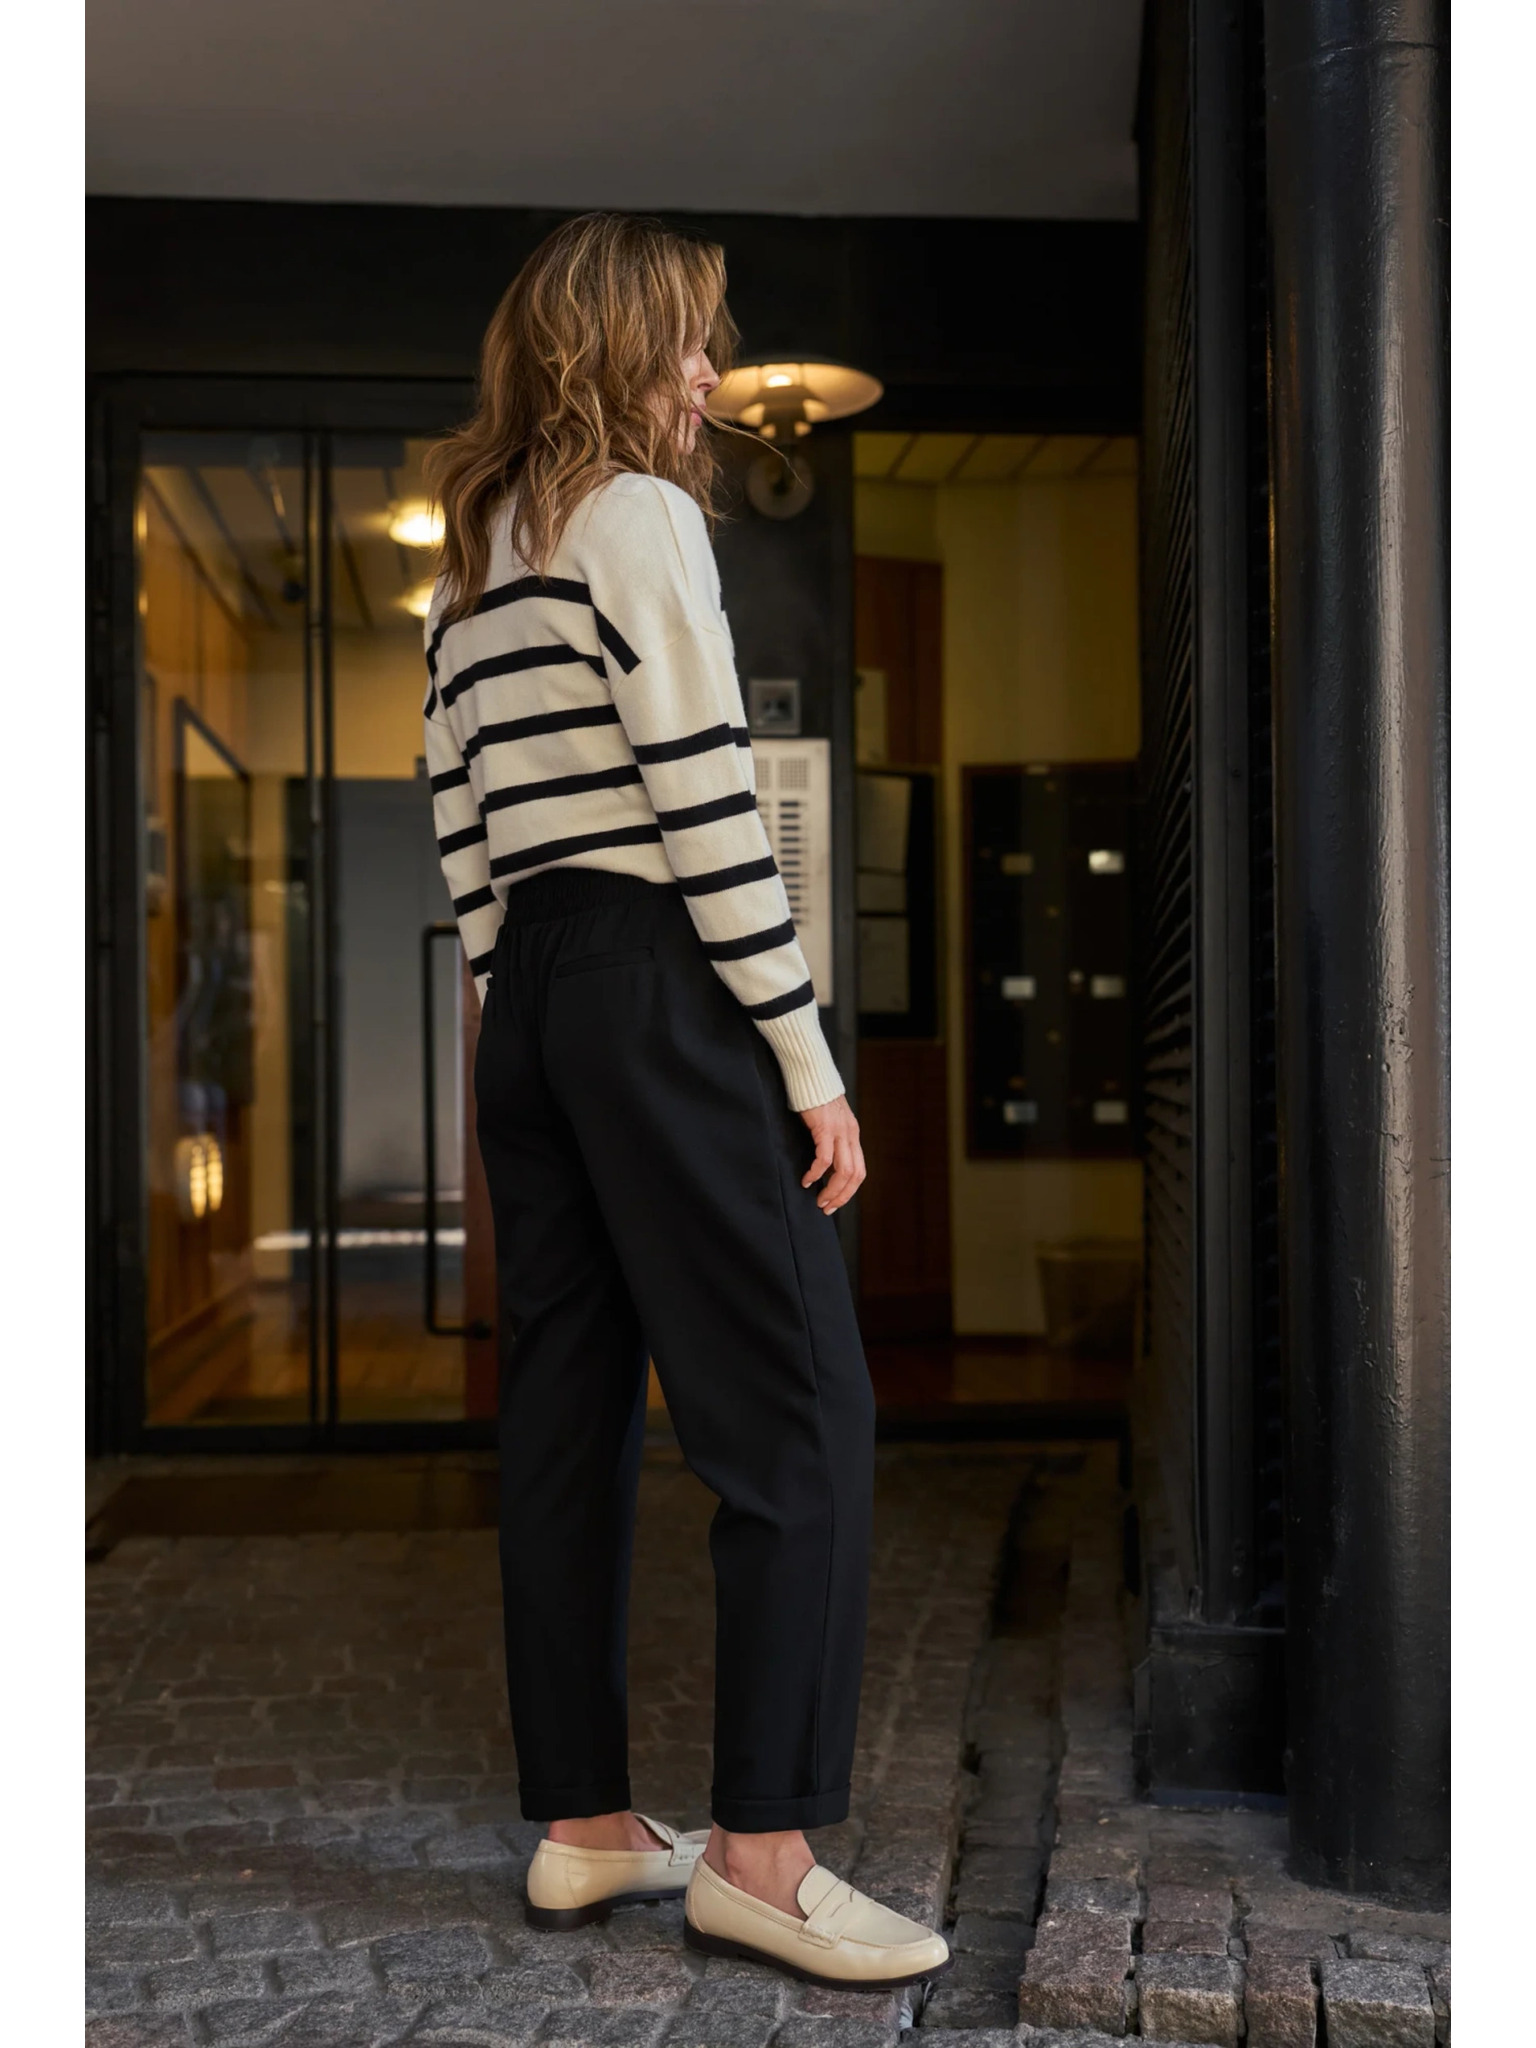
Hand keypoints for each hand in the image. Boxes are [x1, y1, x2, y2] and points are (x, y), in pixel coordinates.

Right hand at [799, 1095, 865, 1213]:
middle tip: (827, 1207)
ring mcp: (839, 1131)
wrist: (811, 1073)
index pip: (859, 1170)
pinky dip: (817, 1173)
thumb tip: (824, 1164)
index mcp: (852, 1134)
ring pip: (843, 1171)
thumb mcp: (829, 1120)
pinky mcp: (824, 1128)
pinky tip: (807, 1179)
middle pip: (855, 1175)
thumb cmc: (815, 1096)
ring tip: (819, 1199)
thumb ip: (831, 1138)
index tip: (834, 1201)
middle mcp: (850, 1134)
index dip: (848, 1191)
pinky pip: (824, 1158)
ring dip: (832, 1190)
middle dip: (842, 1196)